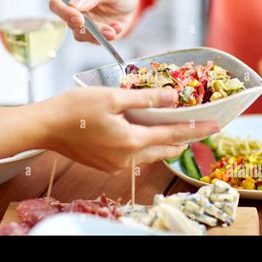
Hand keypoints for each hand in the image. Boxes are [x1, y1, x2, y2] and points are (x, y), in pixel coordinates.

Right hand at [35, 87, 219, 173]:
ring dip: (164, 142)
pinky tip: (144, 132)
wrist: (45, 127)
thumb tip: (173, 98)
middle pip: (165, 149)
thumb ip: (146, 99)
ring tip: (173, 127)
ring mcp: (116, 164)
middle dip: (183, 139)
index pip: (173, 136)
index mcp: (131, 141)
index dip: (196, 130)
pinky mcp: (106, 164)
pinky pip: (135, 156)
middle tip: (197, 126)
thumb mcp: (113, 97)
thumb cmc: (75, 108)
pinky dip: (146, 144)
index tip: (215, 126)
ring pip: (150, 154)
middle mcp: (127, 158)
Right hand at [49, 0, 138, 42]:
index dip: (64, 12)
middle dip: (88, 28)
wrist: (132, 2)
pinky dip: (108, 36)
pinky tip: (118, 27)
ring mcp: (83, 23)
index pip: (56, 3)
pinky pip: (96, 40)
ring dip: (99, 35)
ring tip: (115, 29)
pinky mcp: (93, 34)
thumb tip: (74, 4)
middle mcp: (75, 9)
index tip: (79, 19)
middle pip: (69, 23)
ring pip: (82, 35)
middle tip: (106, 29)